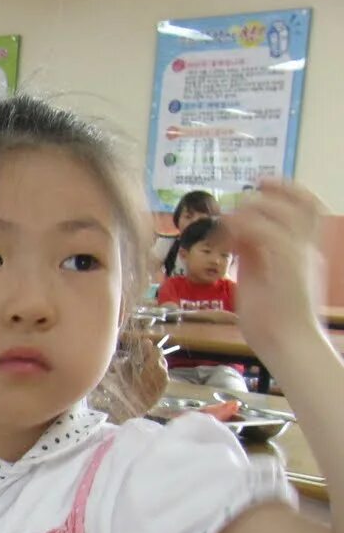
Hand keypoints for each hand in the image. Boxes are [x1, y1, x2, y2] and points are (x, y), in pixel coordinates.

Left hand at [220, 181, 327, 354]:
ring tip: (229, 227)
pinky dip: (243, 230)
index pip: (306, 207)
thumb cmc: (275, 322)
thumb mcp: (260, 281)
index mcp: (303, 252)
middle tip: (239, 204)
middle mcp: (305, 249)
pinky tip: (227, 244)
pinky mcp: (286, 265)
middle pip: (301, 202)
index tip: (262, 186)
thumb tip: (237, 240)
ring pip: (283, 212)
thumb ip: (253, 258)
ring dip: (252, 211)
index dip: (286, 190)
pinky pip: (267, 232)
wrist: (291, 346)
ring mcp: (298, 255)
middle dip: (268, 193)